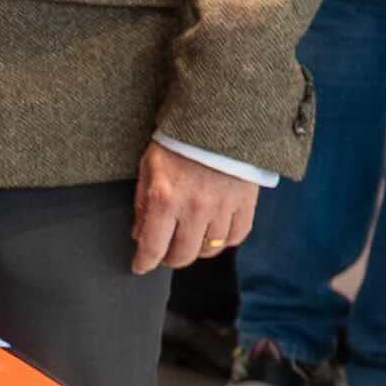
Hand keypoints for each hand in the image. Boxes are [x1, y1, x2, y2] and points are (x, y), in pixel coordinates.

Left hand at [133, 146, 256, 274]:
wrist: (220, 118)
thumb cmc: (179, 142)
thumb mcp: (149, 167)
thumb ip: (142, 203)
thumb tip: (139, 235)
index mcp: (165, 199)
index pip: (152, 247)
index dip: (144, 263)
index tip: (140, 267)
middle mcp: (194, 208)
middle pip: (183, 255)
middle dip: (170, 259)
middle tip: (165, 252)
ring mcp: (223, 207)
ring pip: (210, 250)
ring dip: (197, 250)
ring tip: (190, 240)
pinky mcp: (246, 202)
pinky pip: (236, 236)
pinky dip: (225, 241)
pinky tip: (214, 234)